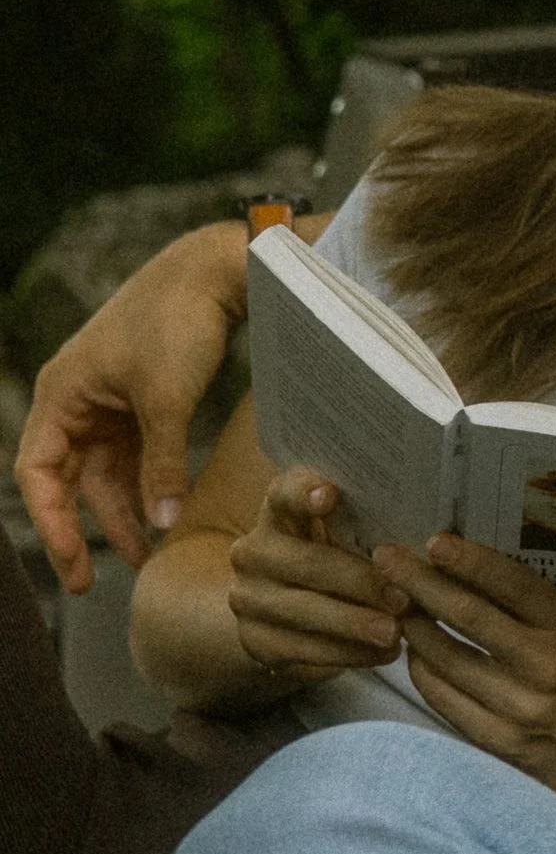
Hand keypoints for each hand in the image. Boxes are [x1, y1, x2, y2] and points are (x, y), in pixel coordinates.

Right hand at [15, 221, 247, 591]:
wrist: (218, 271)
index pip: (40, 473)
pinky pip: (136, 452)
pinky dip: (147, 483)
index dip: (53, 523)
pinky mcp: (145, 397)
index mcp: (62, 394)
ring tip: (147, 554)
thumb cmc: (179, 322)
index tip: (74, 566)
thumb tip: (163, 523)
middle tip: (97, 582)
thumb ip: (163, 464)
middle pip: (70, 478)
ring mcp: (111, 399)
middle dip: (86, 528)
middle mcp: (78, 398)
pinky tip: (165, 513)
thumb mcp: (168, 399)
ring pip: (107, 470)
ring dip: (123, 511)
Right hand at [228, 469, 410, 680]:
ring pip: (305, 611)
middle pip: (307, 563)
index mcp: (279, 511)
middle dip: (360, 582)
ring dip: (355, 624)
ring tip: (395, 633)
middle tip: (403, 599)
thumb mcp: (343, 536)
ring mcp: (249, 598)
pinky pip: (304, 650)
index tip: (330, 495)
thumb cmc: (332, 559)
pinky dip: (348, 654)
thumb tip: (429, 542)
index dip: (304, 492)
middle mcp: (255, 550)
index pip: (284, 492)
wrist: (281, 612)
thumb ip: (367, 528)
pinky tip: (381, 654)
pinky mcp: (255, 640)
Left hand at [375, 534, 555, 840]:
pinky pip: (442, 698)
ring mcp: (517, 707)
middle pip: (466, 615)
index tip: (434, 540)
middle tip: (386, 558)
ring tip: (394, 603)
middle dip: (419, 582)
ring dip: (412, 625)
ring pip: (444, 657)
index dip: (469, 560)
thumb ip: (535, 607)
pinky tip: (416, 653)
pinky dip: (422, 670)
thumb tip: (471, 569)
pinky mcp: (497, 741)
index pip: (511, 584)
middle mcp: (543, 664)